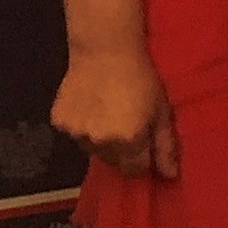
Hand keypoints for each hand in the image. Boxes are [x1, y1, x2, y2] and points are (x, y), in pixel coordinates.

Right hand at [51, 46, 179, 179]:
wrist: (104, 50)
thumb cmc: (141, 79)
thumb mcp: (162, 111)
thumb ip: (165, 146)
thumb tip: (169, 176)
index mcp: (128, 141)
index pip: (135, 170)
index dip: (142, 160)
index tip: (145, 144)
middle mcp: (100, 142)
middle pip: (113, 161)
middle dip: (122, 150)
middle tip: (127, 124)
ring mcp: (76, 133)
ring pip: (92, 149)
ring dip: (101, 140)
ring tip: (108, 114)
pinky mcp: (59, 122)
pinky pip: (74, 134)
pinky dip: (82, 126)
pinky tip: (90, 106)